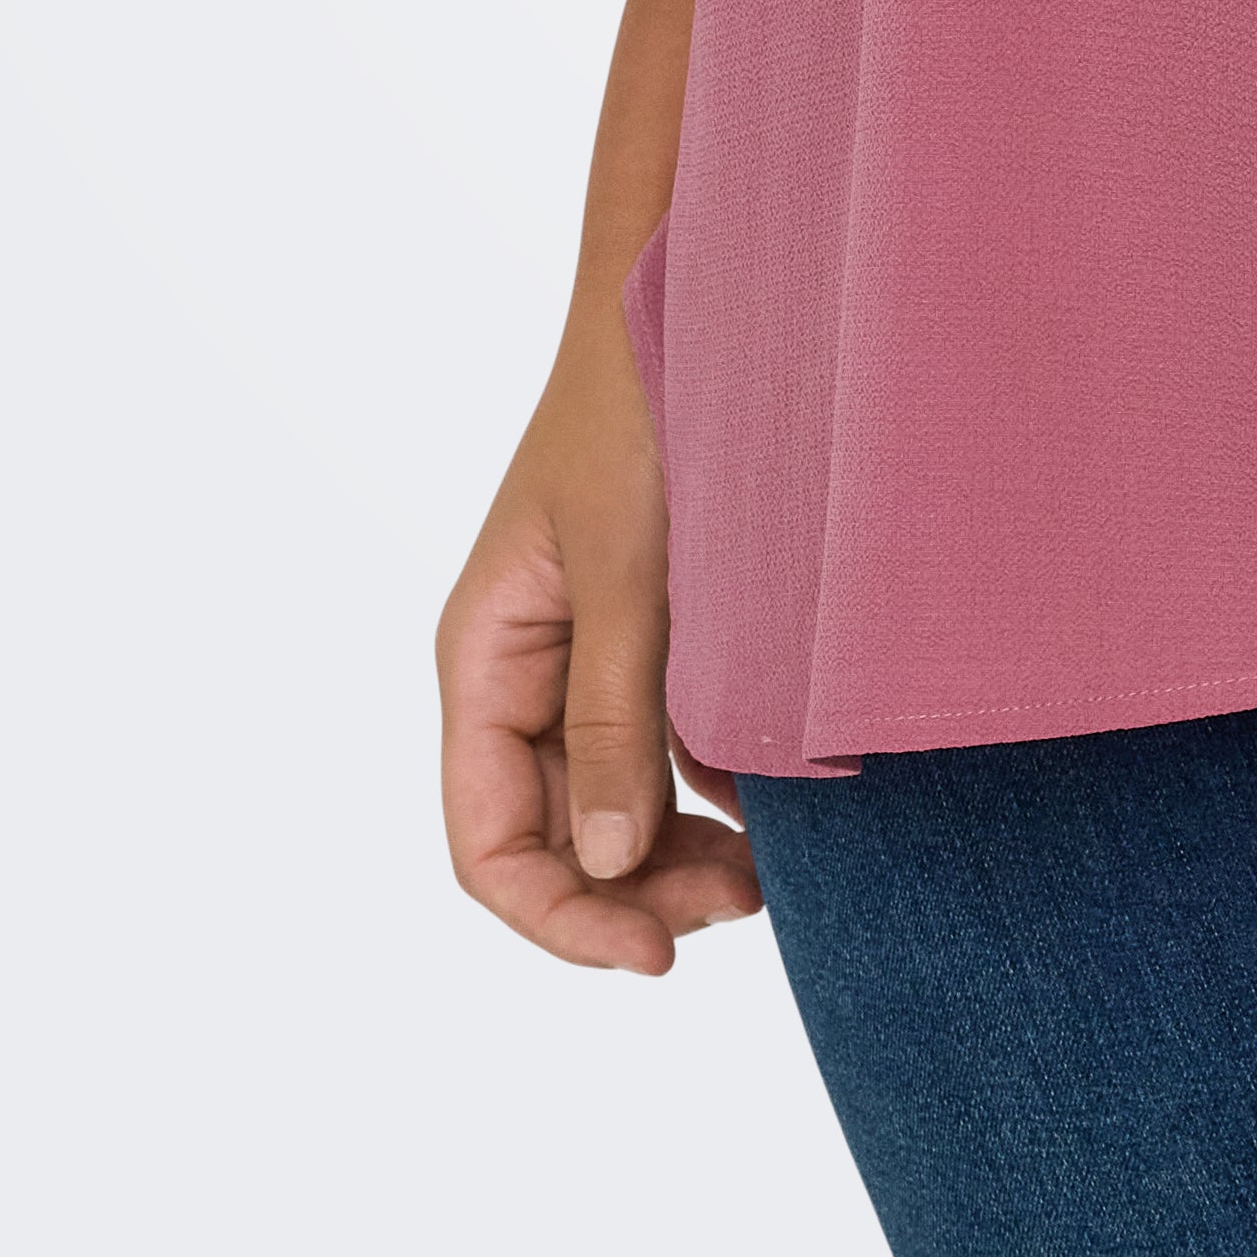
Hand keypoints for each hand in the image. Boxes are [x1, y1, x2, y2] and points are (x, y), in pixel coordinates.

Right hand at [436, 301, 766, 978]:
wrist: (703, 298)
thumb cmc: (642, 417)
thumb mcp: (627, 574)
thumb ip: (613, 718)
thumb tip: (603, 864)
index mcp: (484, 660)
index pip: (488, 842)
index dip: (562, 918)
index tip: (658, 957)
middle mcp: (524, 672)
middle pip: (554, 838)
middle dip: (636, 892)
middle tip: (747, 906)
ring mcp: (587, 657)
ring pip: (612, 805)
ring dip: (676, 852)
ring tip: (768, 868)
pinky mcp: (651, 637)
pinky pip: (663, 749)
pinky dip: (711, 788)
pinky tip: (773, 789)